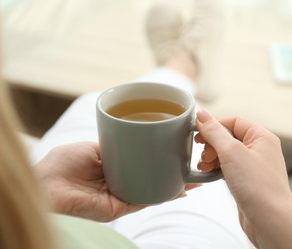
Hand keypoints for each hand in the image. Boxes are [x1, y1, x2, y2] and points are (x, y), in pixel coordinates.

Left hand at [35, 142, 197, 221]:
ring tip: (194, 177)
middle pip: (151, 174)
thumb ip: (112, 143)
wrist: (46, 188)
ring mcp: (121, 194)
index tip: (172, 146)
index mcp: (112, 166)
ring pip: (154, 188)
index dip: (157, 154)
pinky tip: (180, 189)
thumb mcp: (91, 147)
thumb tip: (131, 136)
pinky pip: (146, 199)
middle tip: (190, 161)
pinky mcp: (120, 207)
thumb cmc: (61, 165)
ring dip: (174, 184)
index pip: (140, 160)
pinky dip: (164, 195)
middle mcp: (119, 181)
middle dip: (171, 170)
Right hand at [195, 110, 291, 245]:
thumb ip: (215, 131)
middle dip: (212, 144)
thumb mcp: (231, 152)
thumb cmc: (257, 186)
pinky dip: (216, 169)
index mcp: (261, 137)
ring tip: (203, 166)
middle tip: (203, 155)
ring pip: (227, 154)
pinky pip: (228, 168)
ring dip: (212, 157)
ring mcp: (254, 167)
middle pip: (229, 137)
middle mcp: (260, 150)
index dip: (215, 126)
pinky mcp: (248, 182)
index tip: (199, 134)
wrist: (270, 220)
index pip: (234, 121)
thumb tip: (202, 114)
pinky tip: (208, 175)